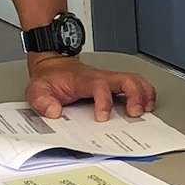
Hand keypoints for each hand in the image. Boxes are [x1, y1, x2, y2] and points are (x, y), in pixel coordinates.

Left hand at [24, 55, 155, 122]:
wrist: (54, 66)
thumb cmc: (50, 79)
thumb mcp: (37, 89)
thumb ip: (42, 101)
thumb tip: (54, 112)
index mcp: (83, 80)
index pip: (100, 86)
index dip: (104, 102)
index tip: (102, 118)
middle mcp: (101, 77)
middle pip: (127, 79)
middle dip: (135, 96)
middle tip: (134, 114)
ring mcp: (110, 79)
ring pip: (135, 80)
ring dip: (144, 95)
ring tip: (145, 112)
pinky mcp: (115, 84)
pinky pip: (136, 84)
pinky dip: (146, 94)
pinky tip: (146, 106)